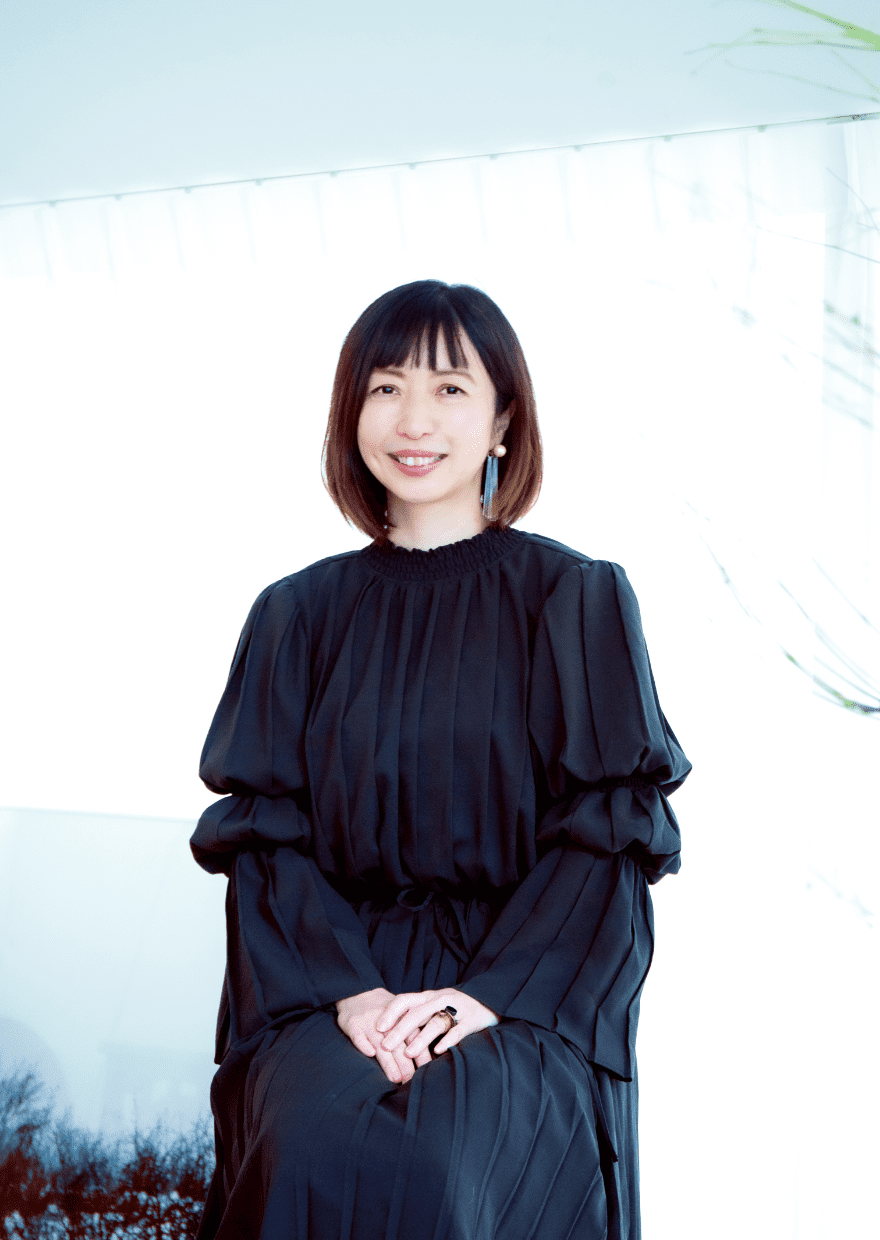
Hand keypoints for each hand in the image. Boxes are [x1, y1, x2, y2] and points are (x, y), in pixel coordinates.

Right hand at [335, 988, 431, 1084]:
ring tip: (396, 1078)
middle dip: (406, 1065)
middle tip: (412, 1081)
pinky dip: (364, 1044)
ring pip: (380, 1044)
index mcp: (402, 1016)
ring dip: (388, 1062)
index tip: (427, 1071)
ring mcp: (369, 1022)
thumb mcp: (401, 1012)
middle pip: (399, 1044)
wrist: (357, 993)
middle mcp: (386, 1020)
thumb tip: (434, 1055)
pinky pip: (358, 1036)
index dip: (421, 1054)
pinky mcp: (353, 1024)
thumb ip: (415, 1030)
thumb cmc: (384, 1009)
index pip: (414, 1036)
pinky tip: (370, 1054)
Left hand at [376, 988, 497, 1059]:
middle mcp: (441, 999)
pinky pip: (458, 1030)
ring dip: (421, 1038)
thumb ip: (418, 1015)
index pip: (405, 1000)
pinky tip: (438, 1051)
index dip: (390, 1013)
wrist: (490, 1000)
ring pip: (435, 1022)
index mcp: (429, 996)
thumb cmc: (457, 1008)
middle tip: (386, 1045)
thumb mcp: (435, 1006)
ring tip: (409, 1053)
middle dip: (399, 1030)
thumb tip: (391, 1033)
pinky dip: (448, 1040)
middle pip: (417, 1013)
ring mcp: (457, 1009)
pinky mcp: (472, 1021)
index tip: (377, 1028)